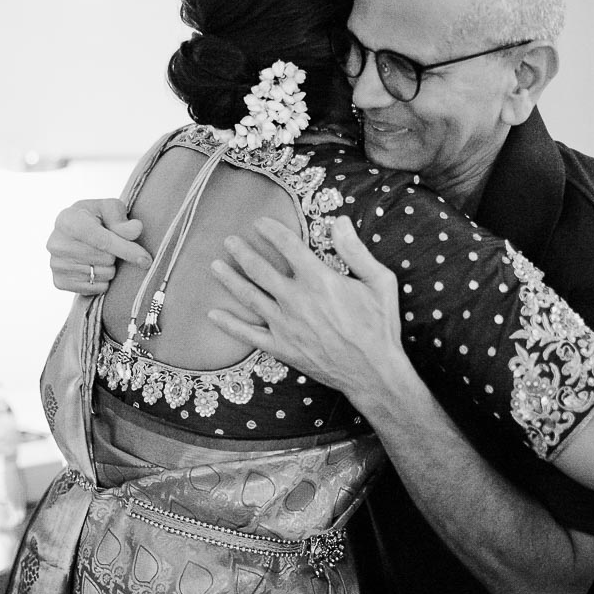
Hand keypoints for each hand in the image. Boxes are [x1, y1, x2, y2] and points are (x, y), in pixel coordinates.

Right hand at [47, 198, 149, 293]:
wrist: (75, 232)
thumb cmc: (95, 218)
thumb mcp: (110, 209)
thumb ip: (122, 219)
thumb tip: (135, 230)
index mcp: (67, 220)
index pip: (102, 240)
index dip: (126, 250)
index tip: (145, 260)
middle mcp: (56, 243)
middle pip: (105, 259)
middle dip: (115, 255)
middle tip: (107, 246)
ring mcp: (55, 264)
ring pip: (101, 275)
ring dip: (109, 268)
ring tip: (99, 255)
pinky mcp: (59, 282)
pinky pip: (94, 288)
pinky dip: (100, 280)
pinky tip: (93, 267)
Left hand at [207, 216, 409, 402]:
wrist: (373, 372)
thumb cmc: (379, 326)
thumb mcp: (379, 282)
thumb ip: (355, 250)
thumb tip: (339, 221)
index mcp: (318, 280)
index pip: (287, 246)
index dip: (271, 230)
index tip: (260, 222)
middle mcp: (296, 300)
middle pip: (259, 269)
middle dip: (241, 252)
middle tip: (229, 241)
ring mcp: (285, 325)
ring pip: (249, 297)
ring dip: (229, 279)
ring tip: (215, 266)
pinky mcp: (281, 347)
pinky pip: (248, 334)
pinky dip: (229, 324)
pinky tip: (213, 315)